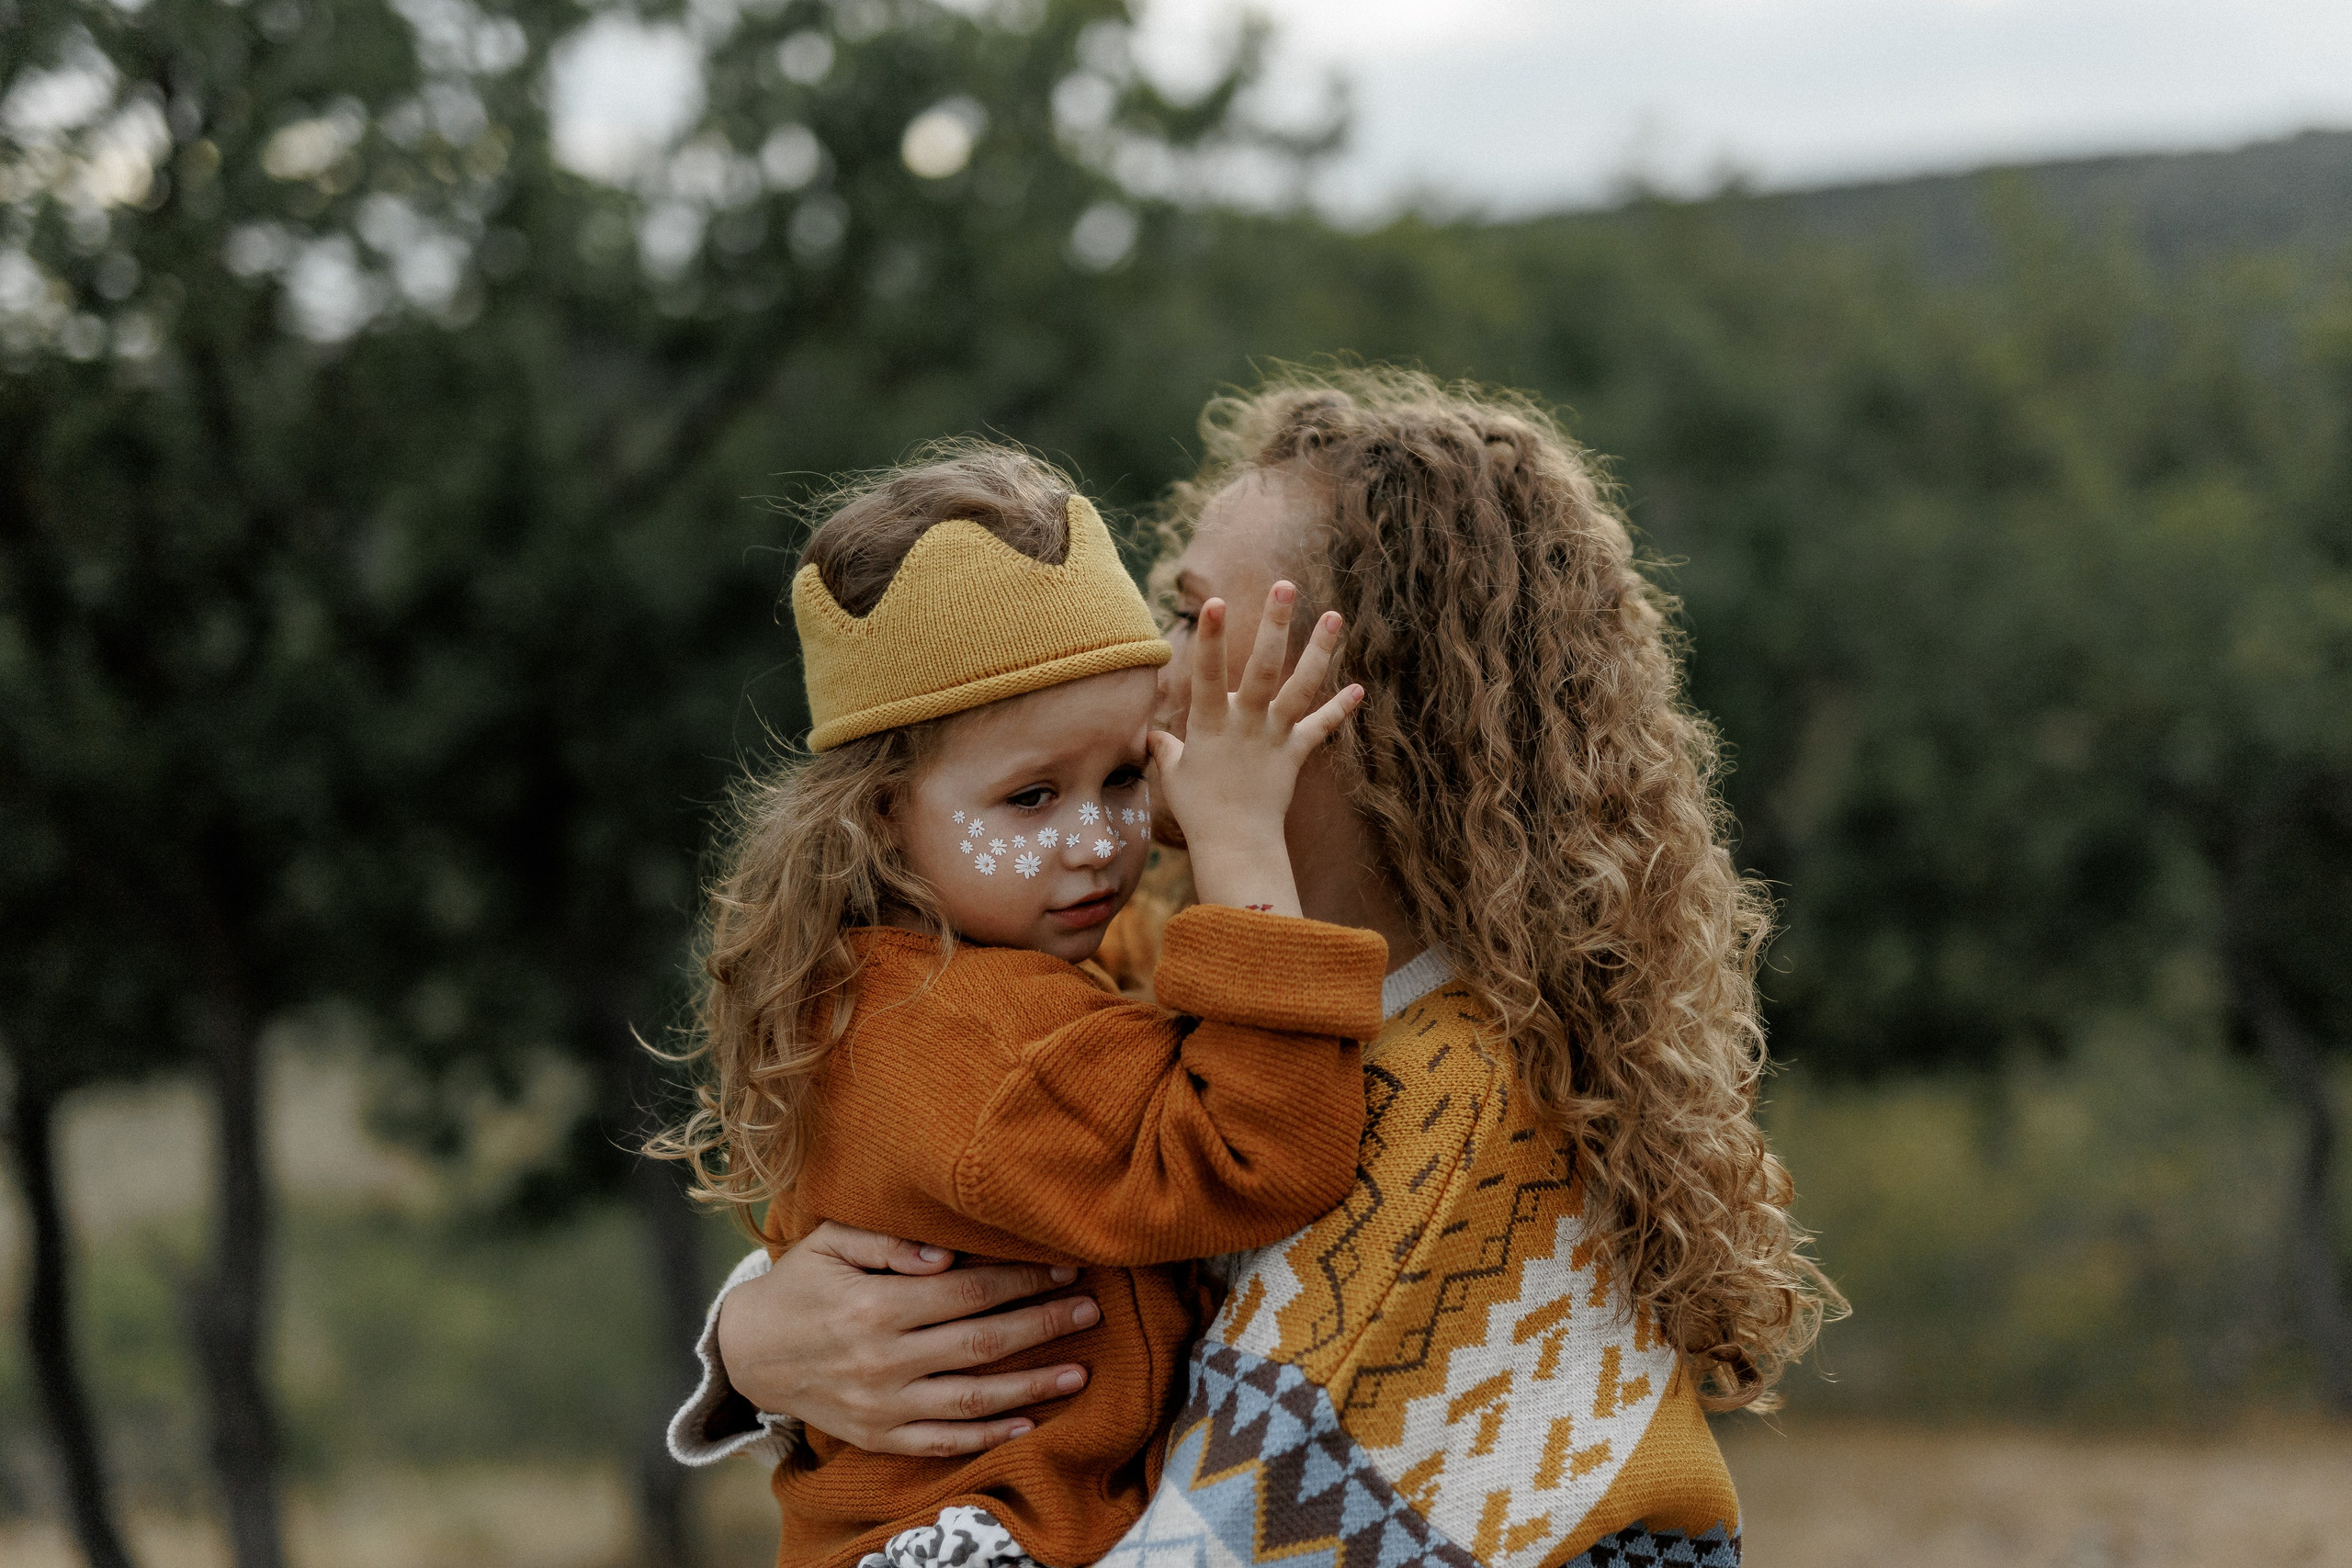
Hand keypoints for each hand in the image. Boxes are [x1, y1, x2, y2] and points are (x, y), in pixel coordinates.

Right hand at [716, 1222, 1098, 1457]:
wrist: (749, 1352)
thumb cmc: (800, 1285)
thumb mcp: (830, 1243)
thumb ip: (888, 1240)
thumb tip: (945, 1255)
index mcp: (875, 1305)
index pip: (967, 1291)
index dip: (1021, 1279)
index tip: (1064, 1267)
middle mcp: (883, 1360)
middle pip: (981, 1343)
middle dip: (1042, 1325)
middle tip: (1091, 1310)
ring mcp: (883, 1406)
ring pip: (972, 1399)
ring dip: (1032, 1385)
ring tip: (1080, 1370)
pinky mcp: (879, 1437)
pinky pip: (943, 1442)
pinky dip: (988, 1437)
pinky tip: (1029, 1424)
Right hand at [1145, 583, 1360, 915]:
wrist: (1236, 846)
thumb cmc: (1198, 810)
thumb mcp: (1174, 774)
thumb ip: (1166, 748)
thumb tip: (1150, 735)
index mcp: (1210, 725)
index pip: (1208, 674)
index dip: (1212, 640)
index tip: (1217, 602)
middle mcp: (1246, 724)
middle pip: (1263, 668)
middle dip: (1275, 625)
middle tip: (1285, 585)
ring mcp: (1274, 737)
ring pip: (1300, 688)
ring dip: (1320, 651)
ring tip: (1335, 616)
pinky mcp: (1295, 754)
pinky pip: (1320, 729)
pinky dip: (1339, 710)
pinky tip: (1359, 689)